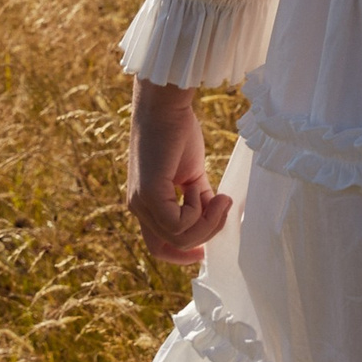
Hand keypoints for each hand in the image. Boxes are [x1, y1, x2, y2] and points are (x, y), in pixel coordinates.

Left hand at [125, 82, 230, 264]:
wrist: (165, 106)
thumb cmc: (178, 133)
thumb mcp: (192, 174)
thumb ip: (198, 198)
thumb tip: (215, 217)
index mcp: (146, 205)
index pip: (158, 247)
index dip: (182, 255)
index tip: (206, 251)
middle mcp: (138, 208)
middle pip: (169, 248)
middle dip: (203, 237)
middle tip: (223, 210)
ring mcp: (140, 202)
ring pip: (178, 238)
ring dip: (206, 221)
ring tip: (218, 196)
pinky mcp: (148, 193)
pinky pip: (177, 223)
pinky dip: (197, 211)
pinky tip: (201, 187)